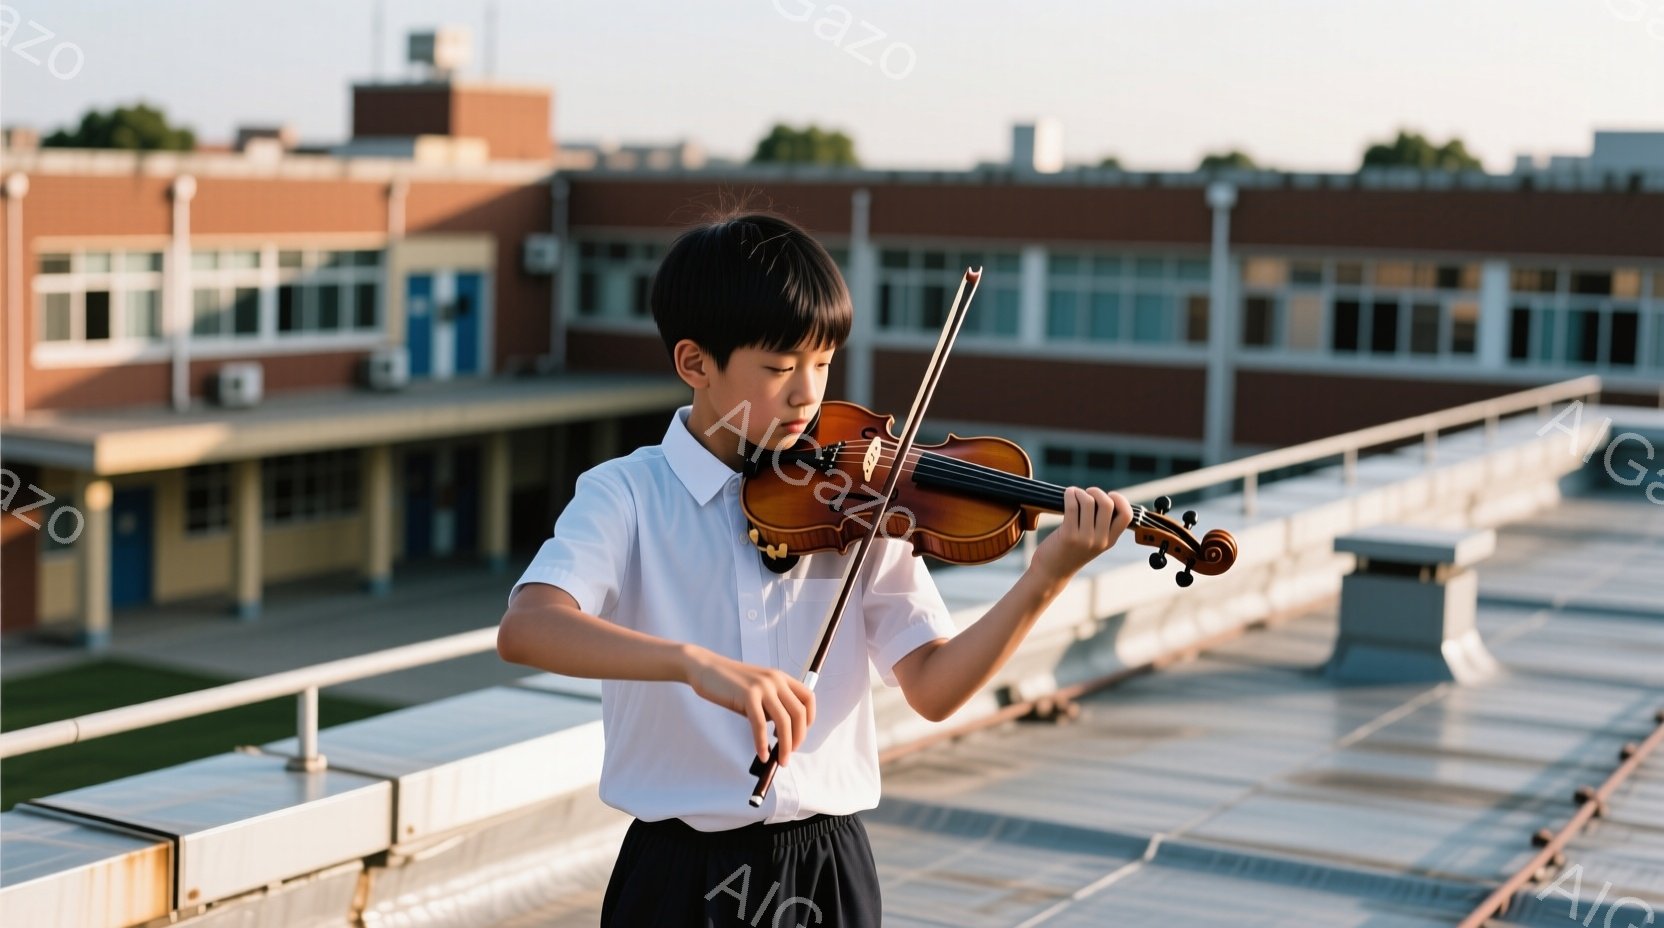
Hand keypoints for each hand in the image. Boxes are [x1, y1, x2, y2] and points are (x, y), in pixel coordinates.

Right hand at [682, 647, 815, 766]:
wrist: (706, 668)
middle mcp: (776, 680)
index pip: (808, 698)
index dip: (809, 720)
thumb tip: (781, 733)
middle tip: (789, 753)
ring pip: (783, 721)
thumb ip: (771, 705)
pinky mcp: (747, 696)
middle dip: (798, 738)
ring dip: (785, 745)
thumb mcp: (757, 690)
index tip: (800, 735)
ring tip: (780, 760)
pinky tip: (761, 754)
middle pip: (799, 713)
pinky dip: (762, 743)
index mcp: (780, 677)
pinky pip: (760, 725)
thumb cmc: (729, 683)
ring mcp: (762, 687)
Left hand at [1032, 486, 1132, 581]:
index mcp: (1110, 540)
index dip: (1121, 500)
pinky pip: (1072, 506)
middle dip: (1096, 492)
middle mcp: (1100, 540)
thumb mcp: (1092, 542)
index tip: (1110, 495)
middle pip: (1107, 504)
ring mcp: (1085, 538)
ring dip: (1080, 492)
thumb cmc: (1070, 551)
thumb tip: (1101, 497)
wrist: (1052, 572)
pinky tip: (1067, 494)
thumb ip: (1100, 525)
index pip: (1126, 515)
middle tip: (1087, 493)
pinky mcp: (1068, 535)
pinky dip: (1070, 495)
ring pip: (1088, 502)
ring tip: (1074, 494)